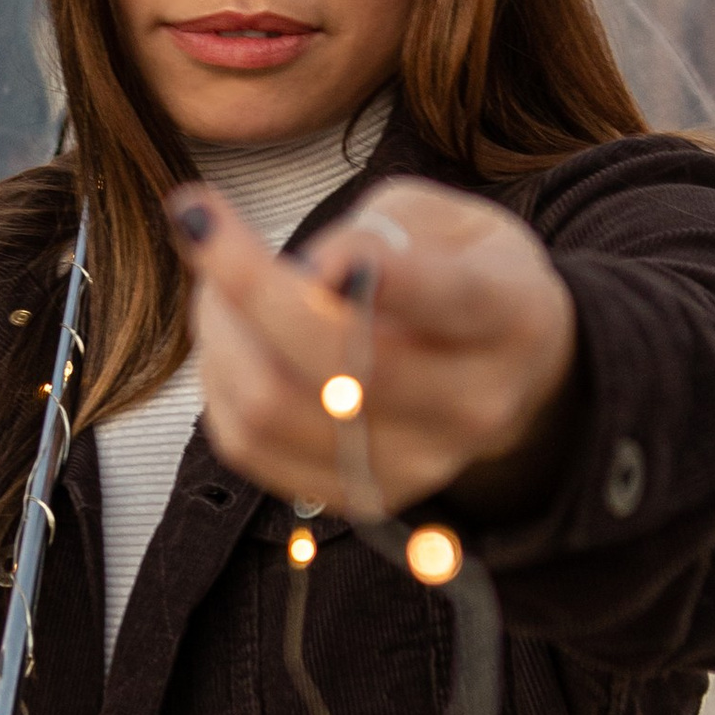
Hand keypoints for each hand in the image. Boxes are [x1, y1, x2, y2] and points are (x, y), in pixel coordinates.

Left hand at [171, 173, 578, 517]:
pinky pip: (252, 448)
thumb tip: (310, 273)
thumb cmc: (463, 273)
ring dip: (218, 335)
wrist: (507, 373)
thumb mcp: (447, 219)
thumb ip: (380, 230)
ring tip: (216, 285)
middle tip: (203, 225)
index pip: (448, 298)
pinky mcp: (364, 495)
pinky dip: (218, 385)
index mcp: (510, 315)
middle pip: (338, 360)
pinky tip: (229, 342)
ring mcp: (420, 461)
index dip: (380, 272)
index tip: (321, 247)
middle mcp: (474, 402)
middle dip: (245, 283)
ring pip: (274, 408)